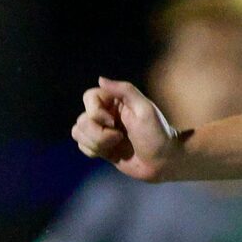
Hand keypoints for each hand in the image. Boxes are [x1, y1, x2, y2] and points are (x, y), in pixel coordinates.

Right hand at [72, 79, 186, 180]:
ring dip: (96, 143)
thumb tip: (100, 79)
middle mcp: (106, 113)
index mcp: (116, 100)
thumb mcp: (145, 109)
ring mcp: (102, 131)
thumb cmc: (157, 135)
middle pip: (82, 118)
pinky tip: (109, 153)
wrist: (163, 162)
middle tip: (120, 138)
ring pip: (78, 132)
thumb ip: (124, 90)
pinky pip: (81, 145)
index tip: (113, 122)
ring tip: (116, 145)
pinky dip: (92, 150)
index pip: (89, 97)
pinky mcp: (100, 147)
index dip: (96, 112)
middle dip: (98, 133)